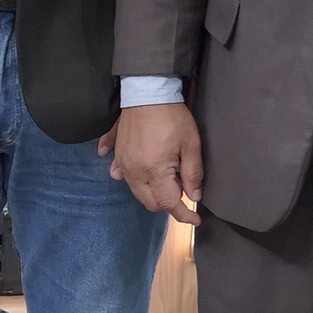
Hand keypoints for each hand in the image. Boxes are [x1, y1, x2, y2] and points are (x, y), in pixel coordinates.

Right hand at [110, 102, 203, 222]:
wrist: (146, 93)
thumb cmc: (171, 117)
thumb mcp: (191, 145)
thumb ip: (193, 174)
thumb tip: (194, 196)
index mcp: (154, 171)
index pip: (168, 203)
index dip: (183, 214)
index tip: (195, 219)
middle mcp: (134, 172)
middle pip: (150, 202)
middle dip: (168, 203)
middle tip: (183, 188)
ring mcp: (123, 164)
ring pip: (137, 192)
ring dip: (152, 192)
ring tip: (168, 177)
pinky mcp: (118, 155)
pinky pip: (121, 174)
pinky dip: (131, 179)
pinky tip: (142, 171)